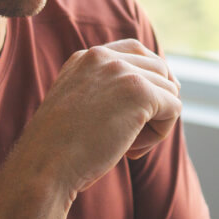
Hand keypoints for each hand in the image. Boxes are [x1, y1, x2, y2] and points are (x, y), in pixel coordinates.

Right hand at [15, 39, 181, 196]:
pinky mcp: (139, 91)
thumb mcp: (79, 108)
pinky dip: (160, 134)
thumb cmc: (60, 151)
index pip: (137, 52)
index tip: (137, 113)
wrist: (44, 166)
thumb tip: (160, 94)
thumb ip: (106, 92)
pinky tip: (131, 150)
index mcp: (85, 58)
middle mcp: (103, 57)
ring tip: (127, 146)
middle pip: (160, 69)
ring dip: (156, 122)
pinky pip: (174, 108)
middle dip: (155, 104)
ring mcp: (121, 71)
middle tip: (131, 137)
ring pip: (169, 90)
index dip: (148, 82)